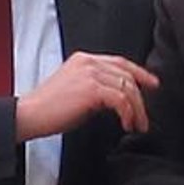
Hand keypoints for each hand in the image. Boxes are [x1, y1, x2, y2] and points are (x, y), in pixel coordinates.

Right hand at [15, 51, 157, 140]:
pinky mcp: (92, 88)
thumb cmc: (49, 109)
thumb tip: (117, 100)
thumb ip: (96, 89)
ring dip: (136, 109)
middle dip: (141, 97)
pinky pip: (120, 100)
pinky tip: (126, 124)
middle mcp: (88, 62)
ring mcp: (90, 73)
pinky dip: (127, 113)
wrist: (30, 115)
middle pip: (127, 75)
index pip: (119, 62)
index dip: (139, 73)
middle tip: (145, 117)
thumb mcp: (76, 91)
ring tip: (136, 125)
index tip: (152, 84)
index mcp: (84, 59)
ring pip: (127, 88)